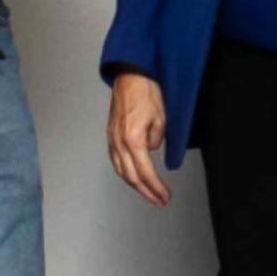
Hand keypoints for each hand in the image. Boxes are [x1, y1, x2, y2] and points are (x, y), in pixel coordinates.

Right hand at [105, 70, 173, 206]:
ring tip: (147, 192)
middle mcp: (119, 142)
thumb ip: (157, 139)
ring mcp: (112, 139)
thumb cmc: (146, 91)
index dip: (156, 187)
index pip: (146, 172)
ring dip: (135, 185)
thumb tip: (152, 149)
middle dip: (146, 192)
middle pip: (131, 177)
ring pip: (121, 171)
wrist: (131, 74)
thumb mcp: (161, 117)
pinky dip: (125, 172)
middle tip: (159, 200)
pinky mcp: (111, 134)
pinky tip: (133, 175)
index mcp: (133, 140)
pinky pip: (116, 160)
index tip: (165, 196)